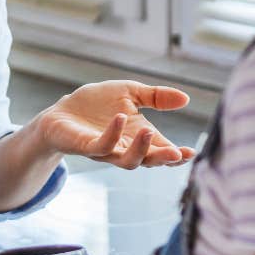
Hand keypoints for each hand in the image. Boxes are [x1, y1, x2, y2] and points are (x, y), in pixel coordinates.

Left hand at [33, 80, 194, 168]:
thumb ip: (156, 97)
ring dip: (140, 149)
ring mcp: (106, 150)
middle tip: (178, 154)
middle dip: (163, 159)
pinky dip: (112, 134)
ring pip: (127, 160)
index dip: (177, 155)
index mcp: (138, 137)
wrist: (62, 111)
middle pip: (148, 161)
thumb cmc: (96, 105)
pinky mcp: (86, 146)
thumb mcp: (130, 93)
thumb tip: (186, 98)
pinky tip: (120, 118)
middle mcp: (125, 148)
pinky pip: (102, 146)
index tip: (191, 152)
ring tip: (149, 131)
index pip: (162, 150)